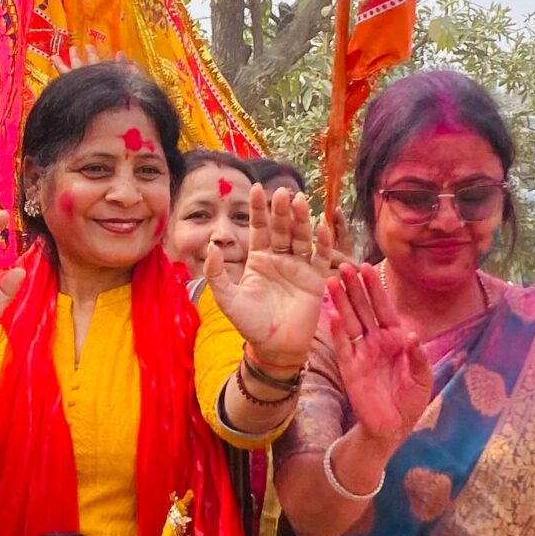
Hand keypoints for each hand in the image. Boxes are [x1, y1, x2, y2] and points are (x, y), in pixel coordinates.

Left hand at [205, 187, 332, 366]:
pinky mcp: (316, 279)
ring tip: (300, 200)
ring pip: (301, 237)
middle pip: (281, 229)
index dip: (258, 209)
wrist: (274, 347)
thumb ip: (217, 274)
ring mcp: (299, 267)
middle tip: (282, 192)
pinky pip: (320, 257)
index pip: (258, 228)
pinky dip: (322, 243)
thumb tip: (212, 246)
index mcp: (258, 259)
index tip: (255, 188)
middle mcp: (279, 259)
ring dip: (301, 219)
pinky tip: (321, 226)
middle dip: (281, 210)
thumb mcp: (227, 299)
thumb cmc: (250, 324)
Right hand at [326, 264, 431, 449]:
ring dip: (341, 301)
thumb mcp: (423, 379)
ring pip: (349, 321)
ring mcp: (362, 353)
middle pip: (363, 308)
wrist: (394, 428)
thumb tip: (414, 336)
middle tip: (344, 265)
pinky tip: (332, 313)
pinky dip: (337, 330)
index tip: (366, 267)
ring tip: (331, 280)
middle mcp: (376, 341)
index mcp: (396, 338)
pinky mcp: (350, 368)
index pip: (384, 308)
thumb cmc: (410, 401)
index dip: (375, 288)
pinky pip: (343, 345)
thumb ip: (419, 358)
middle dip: (354, 287)